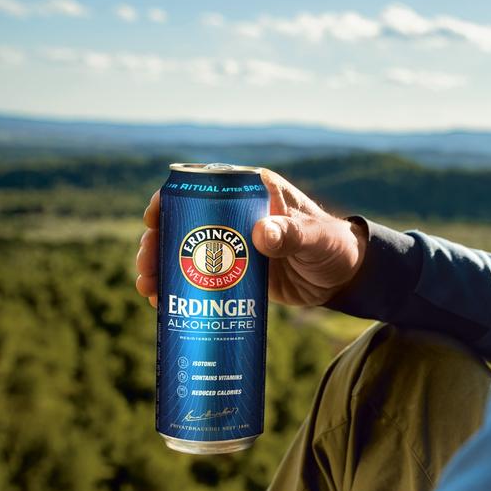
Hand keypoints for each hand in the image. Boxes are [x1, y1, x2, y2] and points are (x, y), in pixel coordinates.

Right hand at [136, 168, 367, 306]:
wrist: (345, 278)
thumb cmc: (334, 246)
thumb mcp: (314, 238)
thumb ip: (292, 234)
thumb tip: (261, 233)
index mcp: (252, 191)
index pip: (203, 186)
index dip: (171, 199)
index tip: (152, 218)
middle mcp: (235, 215)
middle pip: (184, 223)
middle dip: (157, 242)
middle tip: (146, 265)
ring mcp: (231, 246)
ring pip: (184, 252)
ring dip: (161, 267)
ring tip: (147, 288)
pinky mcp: (233, 274)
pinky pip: (198, 279)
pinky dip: (177, 289)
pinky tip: (161, 304)